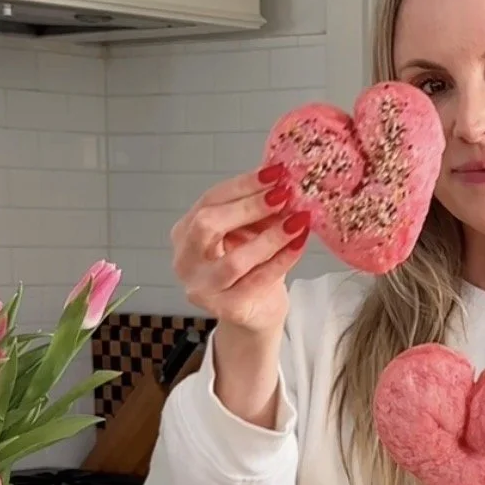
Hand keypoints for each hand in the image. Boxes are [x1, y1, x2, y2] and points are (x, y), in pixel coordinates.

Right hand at [171, 164, 308, 335]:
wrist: (255, 311)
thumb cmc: (251, 267)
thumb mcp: (250, 232)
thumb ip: (258, 210)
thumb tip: (283, 181)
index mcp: (186, 232)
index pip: (210, 200)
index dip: (243, 185)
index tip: (275, 172)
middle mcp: (185, 260)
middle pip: (208, 226)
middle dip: (249, 207)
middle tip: (284, 195)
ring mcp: (202, 288)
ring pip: (234, 261)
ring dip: (269, 237)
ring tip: (297, 220)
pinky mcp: (225, 309)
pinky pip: (256, 282)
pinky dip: (281, 260)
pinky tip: (299, 244)